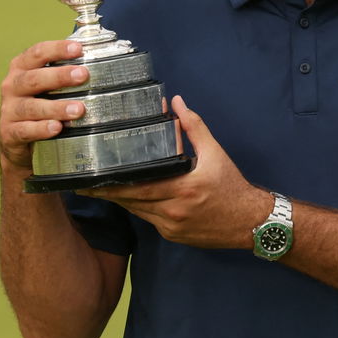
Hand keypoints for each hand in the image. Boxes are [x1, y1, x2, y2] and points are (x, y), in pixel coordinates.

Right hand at [0, 40, 88, 170]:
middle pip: (34, 78)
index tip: (78, 48)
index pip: (37, 53)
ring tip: (78, 109)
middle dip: (59, 76)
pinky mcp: (10, 132)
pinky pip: (25, 130)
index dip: (57, 49)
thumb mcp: (44, 85)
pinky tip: (57, 127)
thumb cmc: (36, 103)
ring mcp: (9, 110)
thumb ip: (64, 72)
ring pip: (32, 107)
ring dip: (56, 107)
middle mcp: (13, 86)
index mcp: (21, 68)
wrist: (14, 138)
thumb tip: (98, 58)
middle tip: (83, 75)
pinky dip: (41, 129)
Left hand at [79, 96, 273, 249]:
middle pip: (132, 202)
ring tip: (101, 190)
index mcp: (182, 188)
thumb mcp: (216, 153)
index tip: (92, 179)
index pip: (138, 187)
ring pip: (138, 212)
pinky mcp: (174, 236)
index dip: (113, 184)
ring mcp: (172, 227)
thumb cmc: (232, 186)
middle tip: (85, 185)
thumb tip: (176, 102)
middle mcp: (174, 211)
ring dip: (122, 201)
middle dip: (108, 193)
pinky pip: (150, 221)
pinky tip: (131, 199)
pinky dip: (140, 209)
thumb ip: (194, 127)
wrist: (251, 222)